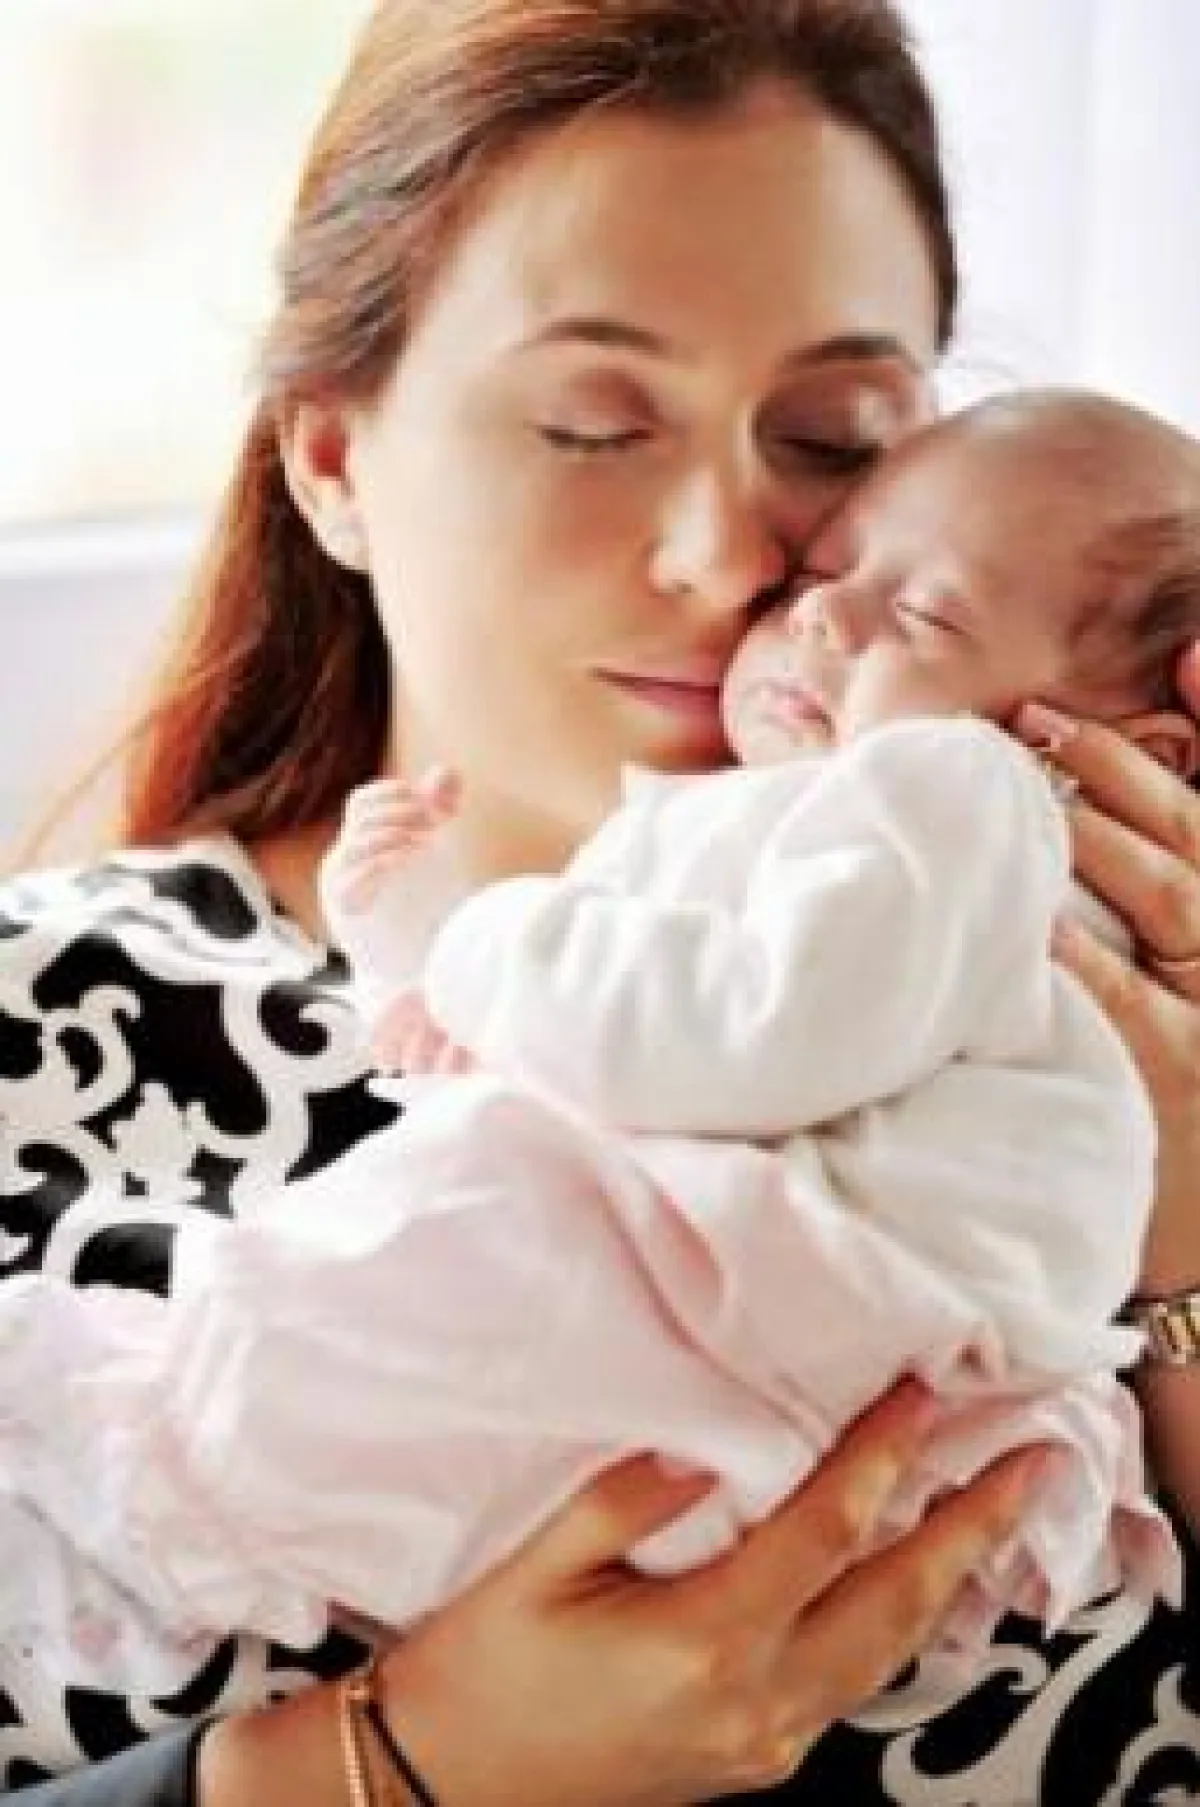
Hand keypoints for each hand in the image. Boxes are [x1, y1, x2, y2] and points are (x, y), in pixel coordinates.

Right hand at [323, 769, 461, 917]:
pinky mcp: (344, 908)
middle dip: (400, 811)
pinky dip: (384, 860)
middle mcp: (344, 858)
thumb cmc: (418, 907)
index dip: (389, 792)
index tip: (423, 796)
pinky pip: (353, 877)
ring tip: (428, 839)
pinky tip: (411, 857)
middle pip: (360, 817)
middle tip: (434, 817)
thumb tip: (446, 772)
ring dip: (395, 833)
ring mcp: (339, 883)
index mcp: (360, 842)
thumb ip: (438, 811)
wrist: (407, 960)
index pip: (361, 802)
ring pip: (356, 842)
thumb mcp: (434, 852)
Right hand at [373, 1383, 1044, 1806]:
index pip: (824, 1534)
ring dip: (949, 1579)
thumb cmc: (480, 1675)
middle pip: (893, 1604)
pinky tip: (912, 1589)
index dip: (881, 1458)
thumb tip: (700, 1444)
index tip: (922, 1397)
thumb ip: (625, 1499)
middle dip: (970, 1529)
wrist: (440, 1786)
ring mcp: (760, 1742)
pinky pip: (852, 1684)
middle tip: (1028, 1465)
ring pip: (886, 1655)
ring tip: (994, 1517)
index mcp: (700, 1645)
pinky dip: (899, 1627)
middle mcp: (751, 1703)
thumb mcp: (533, 1569)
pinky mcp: (752, 1758)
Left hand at [1015, 687, 1199, 1293]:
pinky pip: (1126, 993)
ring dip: (1096, 833)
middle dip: (1110, 773)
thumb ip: (1151, 914)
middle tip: (1031, 725)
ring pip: (1170, 895)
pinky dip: (1078, 946)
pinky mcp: (1176, 1074)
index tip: (1095, 705)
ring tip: (1027, 785)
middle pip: (1187, 843)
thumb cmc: (1184, 1119)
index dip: (1152, 755)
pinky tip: (1027, 910)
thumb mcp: (1176, 1001)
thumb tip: (1097, 828)